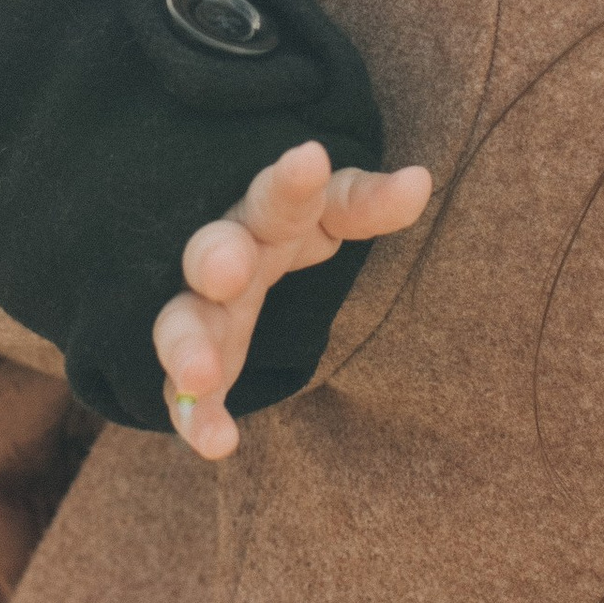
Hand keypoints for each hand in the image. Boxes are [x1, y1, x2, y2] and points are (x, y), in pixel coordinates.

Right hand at [152, 141, 430, 458]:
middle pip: (214, 252)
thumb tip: (421, 180)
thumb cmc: (293, 224)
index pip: (280, 193)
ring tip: (200, 378)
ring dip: (188, 347)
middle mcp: (226, 256)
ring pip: (183, 322)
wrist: (226, 254)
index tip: (309, 157)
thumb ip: (369, 202)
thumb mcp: (331, 209)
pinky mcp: (192, 364)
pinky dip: (197, 418)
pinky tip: (216, 444)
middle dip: (217, 259)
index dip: (295, 180)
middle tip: (226, 270)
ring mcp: (202, 310)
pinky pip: (182, 394)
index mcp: (266, 213)